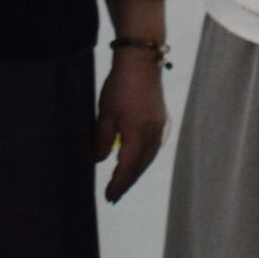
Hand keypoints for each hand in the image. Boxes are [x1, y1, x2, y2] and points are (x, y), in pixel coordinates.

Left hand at [95, 49, 169, 202]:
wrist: (142, 61)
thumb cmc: (120, 85)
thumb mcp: (105, 114)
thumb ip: (102, 140)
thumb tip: (97, 160)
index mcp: (139, 134)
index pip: (127, 167)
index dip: (118, 183)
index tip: (109, 197)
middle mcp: (154, 134)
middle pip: (140, 166)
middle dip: (127, 182)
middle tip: (114, 196)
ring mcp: (160, 127)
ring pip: (148, 158)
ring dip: (136, 172)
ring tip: (124, 182)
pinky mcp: (161, 120)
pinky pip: (153, 147)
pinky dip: (143, 159)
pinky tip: (137, 161)